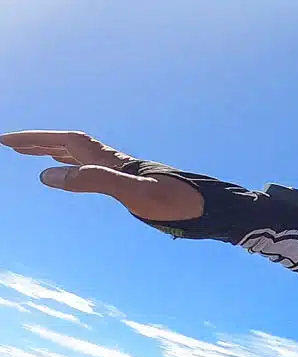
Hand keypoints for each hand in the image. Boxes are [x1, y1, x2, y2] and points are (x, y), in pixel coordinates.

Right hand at [1, 130, 202, 221]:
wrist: (209, 208)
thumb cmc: (175, 202)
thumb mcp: (131, 193)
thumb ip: (92, 181)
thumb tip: (47, 176)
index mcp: (110, 160)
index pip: (64, 141)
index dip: (35, 139)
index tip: (6, 141)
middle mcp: (115, 161)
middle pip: (69, 144)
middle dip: (38, 142)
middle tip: (10, 145)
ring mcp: (124, 172)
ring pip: (81, 156)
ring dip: (54, 152)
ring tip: (32, 155)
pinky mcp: (133, 184)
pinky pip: (95, 170)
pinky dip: (76, 167)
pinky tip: (73, 173)